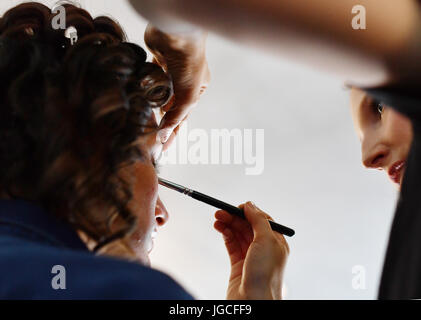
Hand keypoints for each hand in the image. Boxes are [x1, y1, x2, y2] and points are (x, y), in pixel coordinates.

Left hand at [144, 24, 209, 148]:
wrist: (177, 35)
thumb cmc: (190, 64)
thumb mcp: (187, 96)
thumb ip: (175, 117)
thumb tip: (163, 137)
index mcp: (197, 90)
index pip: (183, 116)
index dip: (173, 133)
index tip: (163, 148)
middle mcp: (185, 81)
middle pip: (171, 106)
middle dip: (161, 120)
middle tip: (149, 138)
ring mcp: (170, 72)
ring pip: (159, 93)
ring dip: (153, 105)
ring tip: (142, 122)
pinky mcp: (156, 63)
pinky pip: (150, 79)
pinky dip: (146, 87)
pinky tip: (140, 97)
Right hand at [214, 202, 288, 299]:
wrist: (253, 302)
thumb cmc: (265, 274)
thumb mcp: (266, 240)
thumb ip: (258, 220)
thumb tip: (250, 204)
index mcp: (276, 243)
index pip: (263, 220)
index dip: (249, 212)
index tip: (237, 207)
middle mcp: (264, 249)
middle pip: (248, 226)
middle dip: (235, 217)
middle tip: (220, 211)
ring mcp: (251, 257)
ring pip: (238, 234)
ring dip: (228, 224)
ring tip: (217, 218)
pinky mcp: (238, 265)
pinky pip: (231, 245)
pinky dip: (225, 235)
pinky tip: (219, 228)